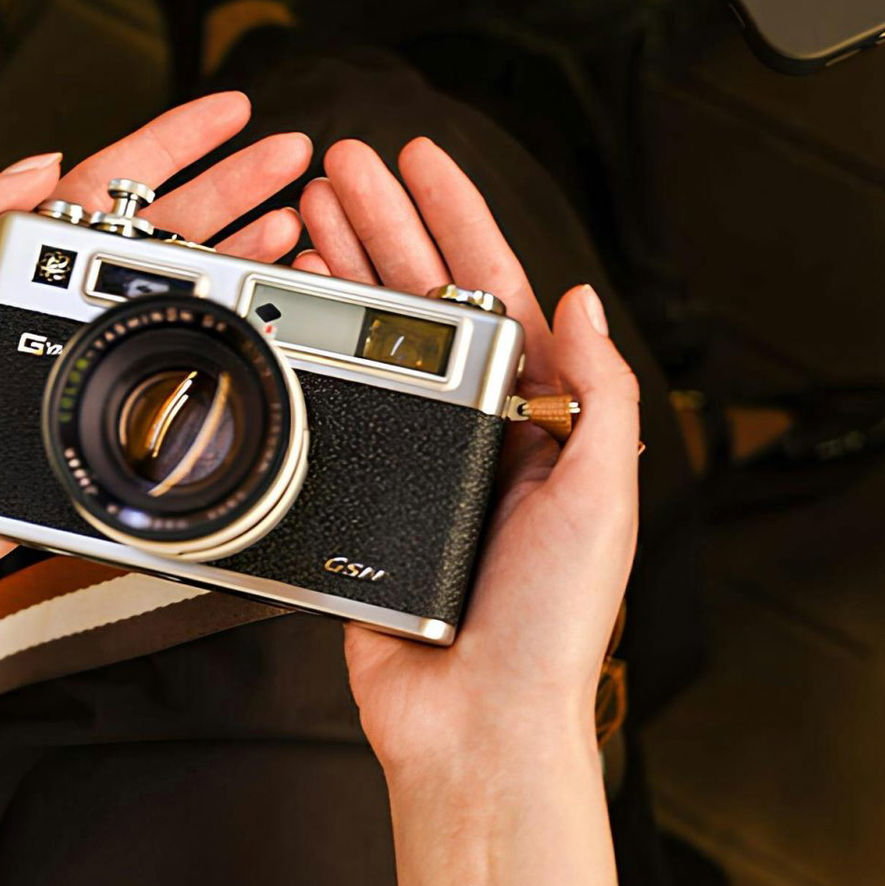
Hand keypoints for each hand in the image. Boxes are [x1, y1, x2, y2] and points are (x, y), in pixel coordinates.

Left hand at [0, 93, 309, 620]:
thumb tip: (44, 163)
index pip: (100, 196)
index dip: (168, 149)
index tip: (230, 112)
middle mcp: (41, 321)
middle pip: (157, 248)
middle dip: (231, 201)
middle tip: (297, 162)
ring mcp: (67, 387)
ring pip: (171, 325)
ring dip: (239, 277)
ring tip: (299, 236)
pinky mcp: (76, 456)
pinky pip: (157, 417)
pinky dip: (216, 384)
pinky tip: (258, 353)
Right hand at [294, 137, 638, 779]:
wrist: (478, 724)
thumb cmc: (552, 628)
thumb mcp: (601, 498)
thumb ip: (598, 396)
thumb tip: (582, 300)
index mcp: (540, 424)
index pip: (497, 295)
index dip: (457, 220)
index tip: (419, 161)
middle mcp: (477, 435)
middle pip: (421, 304)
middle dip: (378, 227)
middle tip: (333, 168)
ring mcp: (415, 467)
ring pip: (368, 349)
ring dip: (336, 278)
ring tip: (298, 219)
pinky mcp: (362, 507)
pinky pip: (329, 420)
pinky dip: (304, 364)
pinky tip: (282, 319)